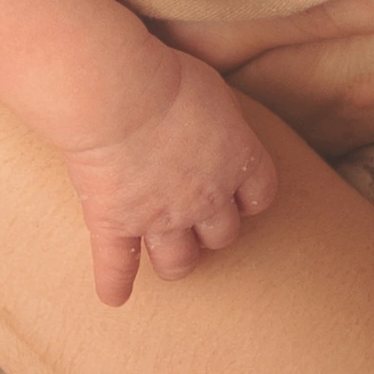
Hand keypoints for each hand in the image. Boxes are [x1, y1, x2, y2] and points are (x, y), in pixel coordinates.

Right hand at [61, 50, 281, 306]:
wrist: (117, 93)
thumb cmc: (168, 76)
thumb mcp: (215, 88)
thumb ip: (222, 116)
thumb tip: (217, 120)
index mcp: (237, 160)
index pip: (259, 196)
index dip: (248, 198)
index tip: (238, 194)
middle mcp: (206, 198)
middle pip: (222, 234)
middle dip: (212, 229)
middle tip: (197, 219)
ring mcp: (160, 217)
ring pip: (178, 260)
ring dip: (176, 261)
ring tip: (168, 257)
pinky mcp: (115, 223)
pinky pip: (116, 266)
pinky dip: (114, 283)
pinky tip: (114, 297)